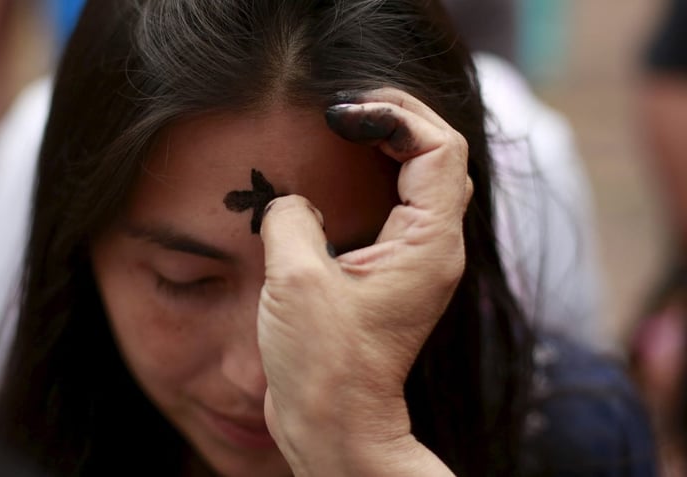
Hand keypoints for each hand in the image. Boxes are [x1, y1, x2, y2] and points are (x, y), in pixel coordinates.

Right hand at [258, 87, 470, 475]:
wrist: (336, 424)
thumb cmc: (323, 366)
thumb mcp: (296, 281)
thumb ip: (292, 220)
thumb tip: (292, 201)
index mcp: (426, 245)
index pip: (438, 149)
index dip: (394, 117)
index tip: (343, 114)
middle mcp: (433, 249)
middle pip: (438, 156)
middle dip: (396, 120)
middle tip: (348, 106)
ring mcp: (417, 262)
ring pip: (423, 180)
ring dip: (389, 147)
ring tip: (346, 127)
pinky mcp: (393, 274)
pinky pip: (399, 207)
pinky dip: (376, 179)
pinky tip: (338, 176)